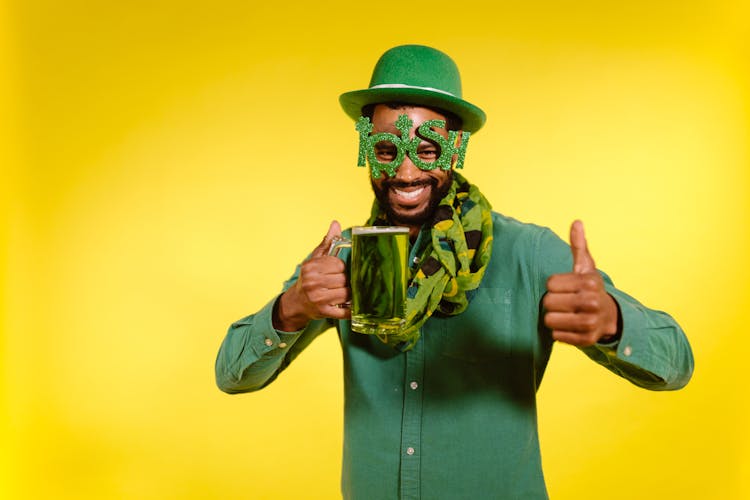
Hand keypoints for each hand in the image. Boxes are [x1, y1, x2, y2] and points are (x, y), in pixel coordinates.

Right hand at [273, 221, 351, 330]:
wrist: (297, 303)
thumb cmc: (309, 278)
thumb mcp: (315, 259)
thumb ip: (327, 242)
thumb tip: (335, 223)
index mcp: (310, 268)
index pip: (338, 264)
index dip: (342, 268)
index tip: (338, 270)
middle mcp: (312, 283)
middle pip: (343, 279)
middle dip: (346, 281)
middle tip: (342, 283)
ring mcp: (317, 299)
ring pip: (346, 294)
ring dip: (348, 294)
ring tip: (343, 293)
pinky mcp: (323, 312)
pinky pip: (344, 311)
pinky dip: (350, 309)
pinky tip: (350, 306)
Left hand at [542, 220, 619, 346]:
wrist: (609, 316)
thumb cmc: (590, 288)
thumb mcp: (586, 266)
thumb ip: (578, 246)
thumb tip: (577, 222)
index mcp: (589, 282)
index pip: (550, 284)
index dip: (554, 286)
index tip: (565, 287)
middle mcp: (592, 302)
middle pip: (548, 303)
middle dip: (552, 302)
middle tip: (565, 302)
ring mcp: (590, 323)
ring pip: (550, 320)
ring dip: (553, 318)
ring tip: (565, 314)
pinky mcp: (586, 340)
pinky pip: (557, 336)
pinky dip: (559, 332)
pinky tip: (569, 326)